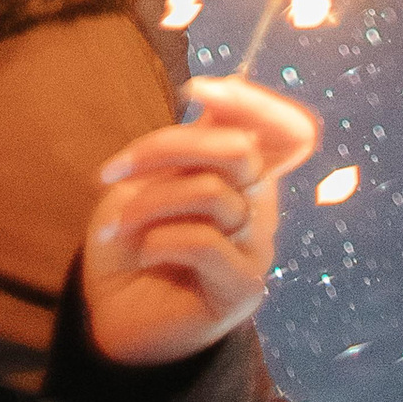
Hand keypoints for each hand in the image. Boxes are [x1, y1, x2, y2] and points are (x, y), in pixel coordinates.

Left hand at [79, 75, 320, 369]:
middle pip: (240, 149)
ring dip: (148, 201)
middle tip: (113, 171)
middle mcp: (260, 208)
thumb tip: (215, 91)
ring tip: (116, 224)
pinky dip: (158, 240)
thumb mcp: (153, 176)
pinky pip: (203, 243)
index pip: (291, 132)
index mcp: (246, 175)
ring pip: (212, 192)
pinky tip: (142, 255)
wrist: (110, 311)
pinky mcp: (243, 289)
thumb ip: (191, 140)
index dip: (256, 102)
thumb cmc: (132, 236)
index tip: (197, 90)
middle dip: (166, 146)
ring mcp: (256, 250)